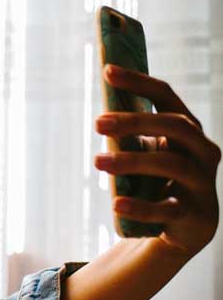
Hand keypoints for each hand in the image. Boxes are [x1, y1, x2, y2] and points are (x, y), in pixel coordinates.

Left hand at [95, 64, 220, 256]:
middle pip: (174, 125)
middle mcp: (202, 151)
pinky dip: (141, 207)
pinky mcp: (195, 215)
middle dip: (135, 121)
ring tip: (97, 162)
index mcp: (188, 129)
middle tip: (97, 123)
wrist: (185, 228)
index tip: (107, 70)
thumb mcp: (145, 151)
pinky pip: (168, 209)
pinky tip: (116, 204)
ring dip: (131, 161)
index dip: (138, 82)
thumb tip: (100, 115)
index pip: (166, 96)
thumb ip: (128, 134)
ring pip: (172, 164)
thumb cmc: (158, 179)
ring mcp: (202, 183)